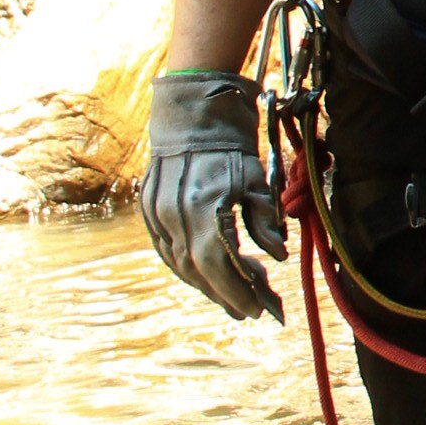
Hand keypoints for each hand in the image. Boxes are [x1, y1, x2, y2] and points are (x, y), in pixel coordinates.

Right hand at [140, 72, 286, 319]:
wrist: (191, 113)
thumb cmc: (230, 145)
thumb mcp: (256, 180)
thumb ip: (264, 221)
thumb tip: (277, 256)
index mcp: (203, 207)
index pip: (219, 264)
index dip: (239, 290)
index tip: (261, 308)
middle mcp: (174, 215)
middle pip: (198, 270)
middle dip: (227, 295)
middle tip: (251, 311)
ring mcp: (156, 214)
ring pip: (179, 264)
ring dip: (207, 286)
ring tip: (233, 298)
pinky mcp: (148, 210)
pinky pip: (165, 251)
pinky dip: (185, 268)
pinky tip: (204, 277)